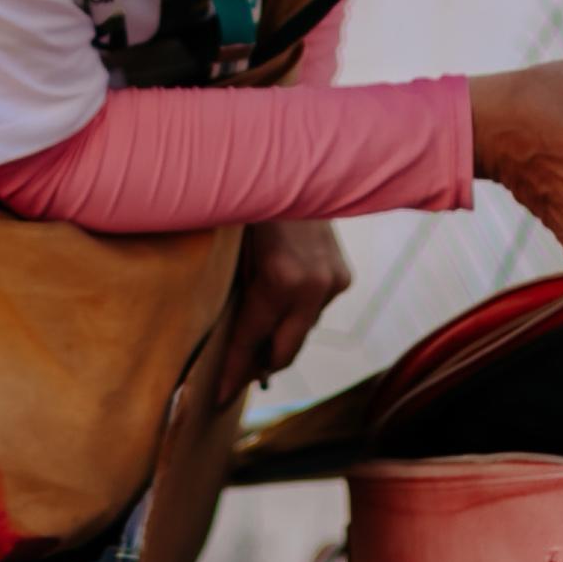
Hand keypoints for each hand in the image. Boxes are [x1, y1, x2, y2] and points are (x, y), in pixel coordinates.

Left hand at [217, 220, 350, 405]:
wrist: (297, 166)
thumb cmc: (249, 203)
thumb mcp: (231, 247)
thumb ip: (234, 290)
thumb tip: (226, 335)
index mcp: (280, 280)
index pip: (252, 340)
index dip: (234, 370)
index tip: (220, 395)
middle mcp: (312, 287)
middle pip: (285, 351)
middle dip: (259, 366)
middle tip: (235, 379)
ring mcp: (332, 283)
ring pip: (301, 331)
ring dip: (278, 336)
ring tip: (253, 342)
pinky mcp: (342, 277)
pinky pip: (314, 309)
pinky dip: (294, 312)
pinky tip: (277, 306)